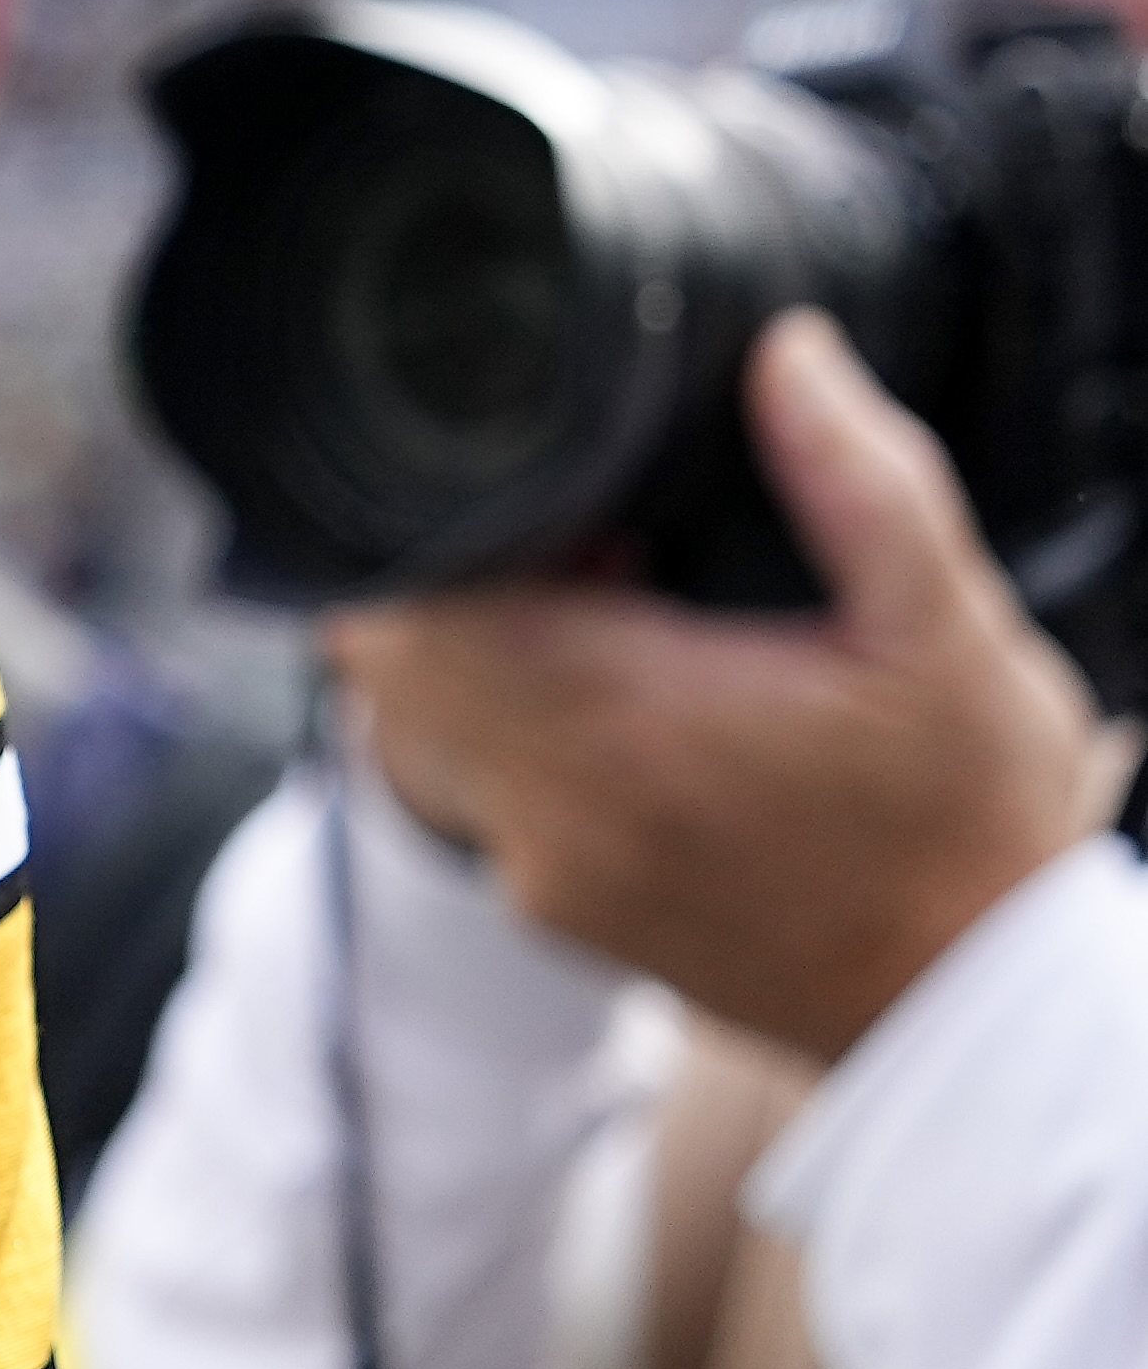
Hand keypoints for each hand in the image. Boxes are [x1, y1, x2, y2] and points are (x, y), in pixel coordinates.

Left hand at [330, 308, 1125, 1059]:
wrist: (981, 1016)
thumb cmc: (973, 831)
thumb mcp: (949, 636)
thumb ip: (860, 482)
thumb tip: (785, 352)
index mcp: (622, 725)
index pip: (406, 604)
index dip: (425, 529)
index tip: (516, 491)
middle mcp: (551, 811)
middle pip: (388, 661)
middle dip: (441, 580)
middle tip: (568, 545)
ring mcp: (545, 875)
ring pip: (413, 728)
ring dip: (470, 659)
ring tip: (598, 612)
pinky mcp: (563, 914)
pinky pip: (476, 794)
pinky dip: (508, 735)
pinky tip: (622, 699)